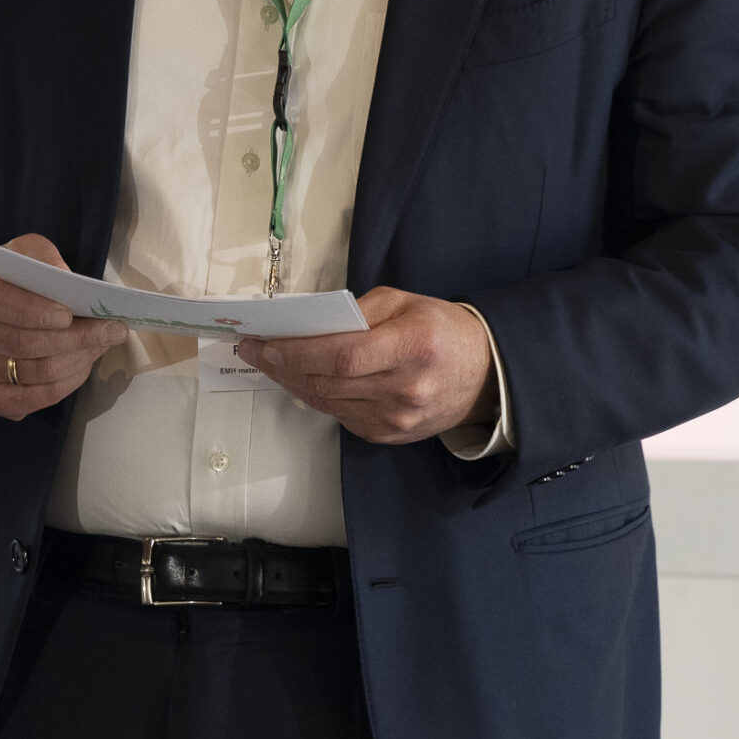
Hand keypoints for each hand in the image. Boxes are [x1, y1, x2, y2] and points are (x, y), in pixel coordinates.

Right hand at [0, 234, 126, 420]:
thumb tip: (71, 287)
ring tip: (102, 344)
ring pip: (33, 372)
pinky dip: (64, 384)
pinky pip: (31, 399)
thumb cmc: (6, 276)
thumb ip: (43, 260)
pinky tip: (82, 365)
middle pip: (19, 342)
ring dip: (77, 359)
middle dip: (74, 337)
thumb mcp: (21, 251)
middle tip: (110, 330)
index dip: (27, 309)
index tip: (67, 313)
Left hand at [235, 288, 495, 444]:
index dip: (297, 352)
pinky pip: (340, 416)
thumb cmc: (440, 329)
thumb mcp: (405, 302)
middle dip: (282, 366)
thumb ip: (357, 311)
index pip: (341, 355)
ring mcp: (397, 420)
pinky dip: (317, 396)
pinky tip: (302, 379)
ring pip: (326, 402)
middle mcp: (406, 389)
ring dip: (292, 382)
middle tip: (254, 350)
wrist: (483, 376)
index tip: (263, 342)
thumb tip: (308, 323)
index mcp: (413, 346)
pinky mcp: (389, 436)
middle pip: (327, 382)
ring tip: (269, 362)